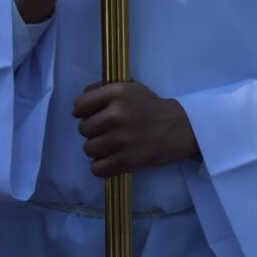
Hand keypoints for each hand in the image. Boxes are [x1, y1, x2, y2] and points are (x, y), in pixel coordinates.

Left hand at [72, 81, 198, 176]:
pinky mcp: (126, 161)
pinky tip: (113, 159)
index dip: (84, 111)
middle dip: (94, 131)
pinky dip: (103, 166)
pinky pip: (97, 169)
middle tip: (110, 131)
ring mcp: (121, 140)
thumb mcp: (130, 87)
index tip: (94, 115)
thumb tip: (76, 110)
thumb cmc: (151, 107)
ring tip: (114, 145)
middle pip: (83, 129)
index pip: (80, 105)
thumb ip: (102, 90)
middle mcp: (117, 115)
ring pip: (89, 149)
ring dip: (99, 149)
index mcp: (117, 92)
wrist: (181, 128)